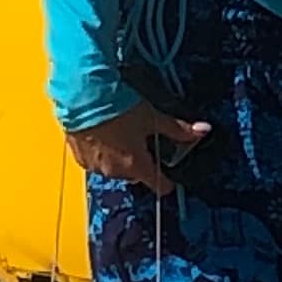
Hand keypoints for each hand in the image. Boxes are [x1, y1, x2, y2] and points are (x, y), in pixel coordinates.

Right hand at [69, 103, 211, 195]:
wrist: (83, 95)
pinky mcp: (78, 156)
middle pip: (135, 175)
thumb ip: (177, 129)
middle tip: (142, 142)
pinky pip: (95, 161)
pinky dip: (100, 152)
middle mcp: (114, 172)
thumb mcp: (153, 117)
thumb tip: (203, 131)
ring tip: (120, 135)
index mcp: (135, 165)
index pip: (158, 185)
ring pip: (114, 168)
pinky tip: (103, 134)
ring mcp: (94, 166)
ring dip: (119, 157)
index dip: (167, 180)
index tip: (170, 176)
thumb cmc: (118, 106)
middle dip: (140, 162)